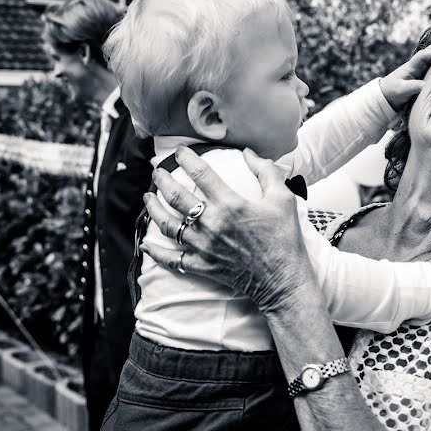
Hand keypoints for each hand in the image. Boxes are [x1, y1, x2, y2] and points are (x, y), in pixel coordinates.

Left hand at [140, 147, 310, 314]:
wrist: (283, 279)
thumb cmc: (285, 238)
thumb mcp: (282, 198)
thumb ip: (265, 171)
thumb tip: (248, 152)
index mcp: (230, 204)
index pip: (200, 173)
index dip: (186, 158)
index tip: (180, 151)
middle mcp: (211, 223)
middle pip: (176, 196)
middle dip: (162, 180)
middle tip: (156, 172)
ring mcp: (203, 246)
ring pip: (167, 225)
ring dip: (153, 209)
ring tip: (148, 198)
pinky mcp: (201, 265)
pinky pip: (171, 259)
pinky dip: (156, 252)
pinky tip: (146, 244)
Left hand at [379, 36, 430, 110]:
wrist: (386, 96)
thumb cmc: (392, 91)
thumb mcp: (401, 90)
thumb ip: (412, 87)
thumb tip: (424, 85)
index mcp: (412, 66)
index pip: (423, 55)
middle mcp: (417, 65)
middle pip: (430, 50)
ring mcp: (421, 69)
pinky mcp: (423, 75)